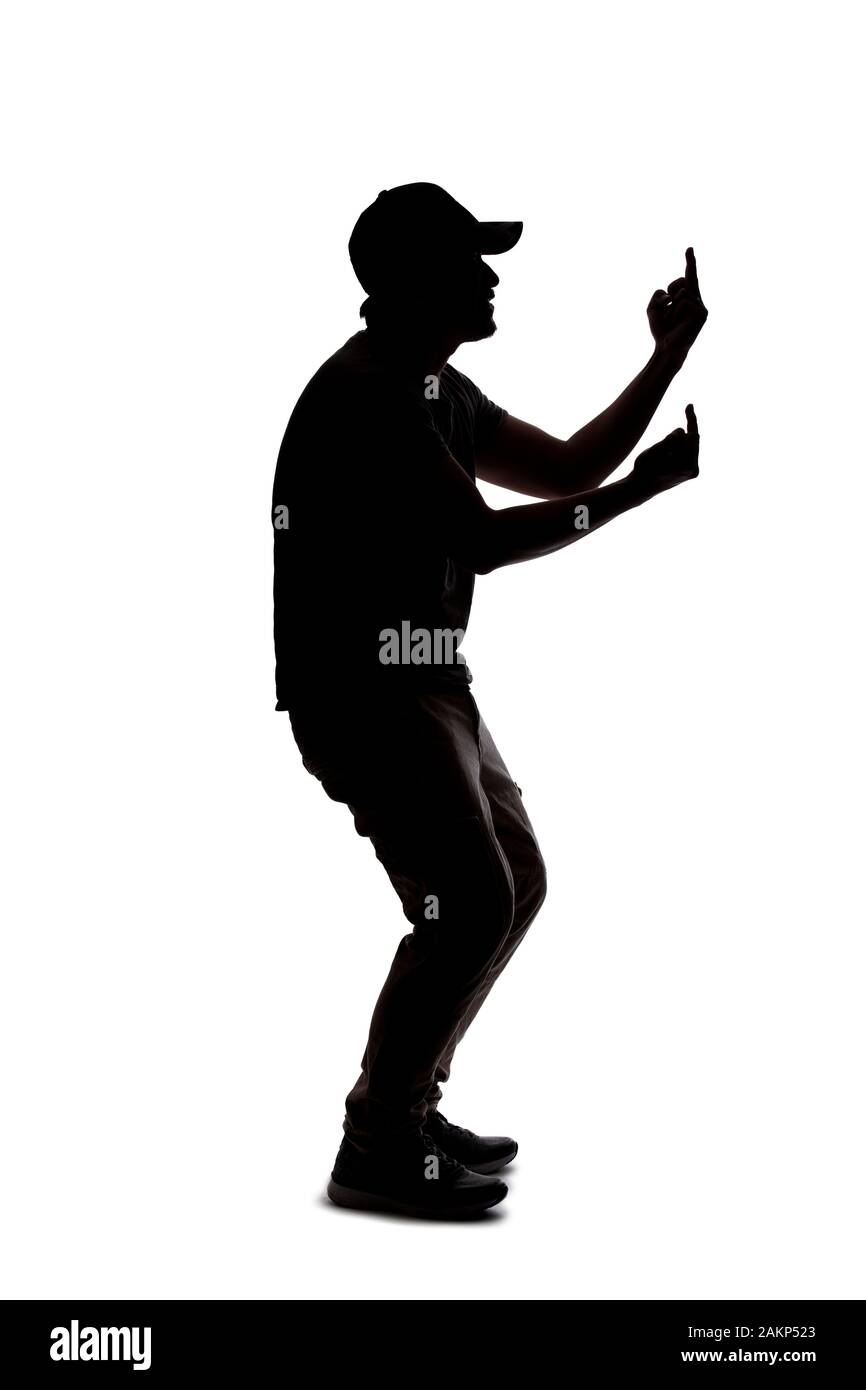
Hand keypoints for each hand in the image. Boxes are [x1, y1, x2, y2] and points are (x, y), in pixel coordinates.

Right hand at [632, 404, 699, 496]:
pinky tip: (668, 460)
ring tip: (662, 458)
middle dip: (675, 437)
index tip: (690, 405)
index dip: (690, 419)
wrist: (641, 489)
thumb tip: (682, 431)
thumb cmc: (643, 469)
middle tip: (660, 449)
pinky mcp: (692, 471)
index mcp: (684, 465)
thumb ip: (668, 440)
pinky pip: (688, 451)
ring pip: (688, 444)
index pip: (690, 435)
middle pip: (689, 439)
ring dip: (675, 444)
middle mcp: (693, 469)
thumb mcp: (652, 451)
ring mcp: (693, 471)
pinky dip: (678, 449)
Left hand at [647, 248, 707, 366]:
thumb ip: (657, 294)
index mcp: (688, 298)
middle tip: (667, 309)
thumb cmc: (661, 330)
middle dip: (670, 292)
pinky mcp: (702, 314)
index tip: (689, 248)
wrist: (666, 348)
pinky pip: (684, 301)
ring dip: (671, 306)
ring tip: (673, 321)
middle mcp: (697, 301)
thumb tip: (670, 293)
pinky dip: (675, 312)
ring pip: (682, 291)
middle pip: (683, 280)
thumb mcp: (653, 307)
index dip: (690, 262)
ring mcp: (701, 307)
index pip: (689, 277)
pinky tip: (678, 323)